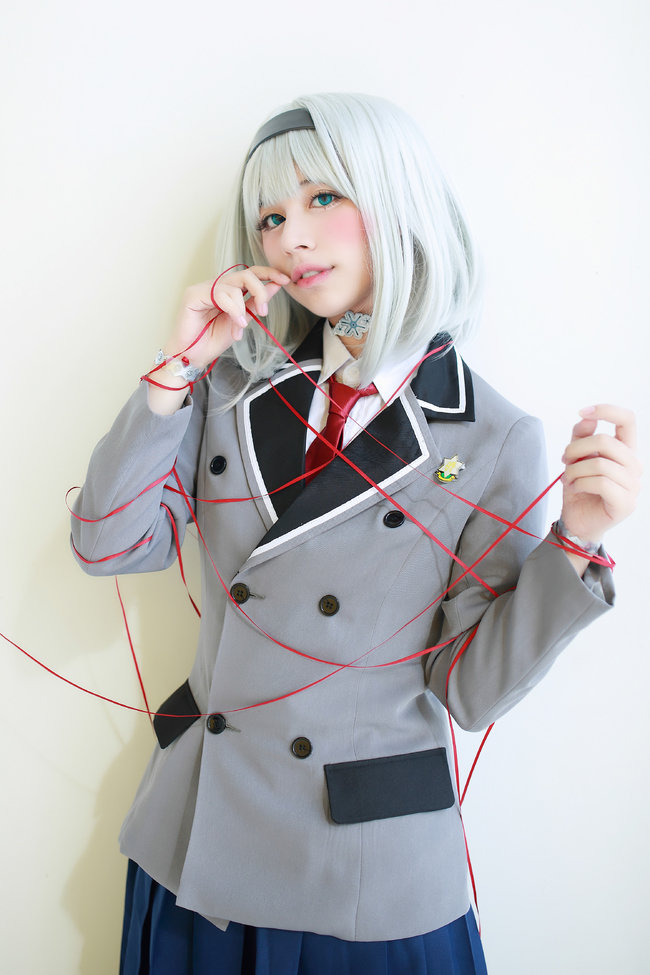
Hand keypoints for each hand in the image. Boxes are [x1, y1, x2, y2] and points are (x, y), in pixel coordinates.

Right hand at [164, 266, 289, 369]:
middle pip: (245, 274)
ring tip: (241, 326)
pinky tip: (236, 323)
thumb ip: (256, 302)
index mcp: (228, 290)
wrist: (194, 356)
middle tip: (264, 311)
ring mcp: (204, 288)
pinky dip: (232, 309)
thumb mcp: (242, 320)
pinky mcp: (193, 294)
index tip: (285, 280)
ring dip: (242, 308)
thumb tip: (275, 285)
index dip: (268, 273)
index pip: (250, 274)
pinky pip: (220, 294)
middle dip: (260, 291)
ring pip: (234, 285)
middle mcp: (216, 286)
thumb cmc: (212, 340)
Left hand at [561, 404, 640, 544]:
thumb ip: (580, 437)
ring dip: (575, 470)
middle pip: (607, 441)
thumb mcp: (575, 458)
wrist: (577, 521)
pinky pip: (601, 483)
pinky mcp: (625, 503)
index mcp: (625, 451)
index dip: (606, 410)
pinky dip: (581, 483)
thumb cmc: (579, 488)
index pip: (628, 420)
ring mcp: (633, 486)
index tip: (582, 411)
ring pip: (600, 464)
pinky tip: (576, 488)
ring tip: (568, 479)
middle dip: (577, 448)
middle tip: (564, 460)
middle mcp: (634, 466)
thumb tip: (586, 418)